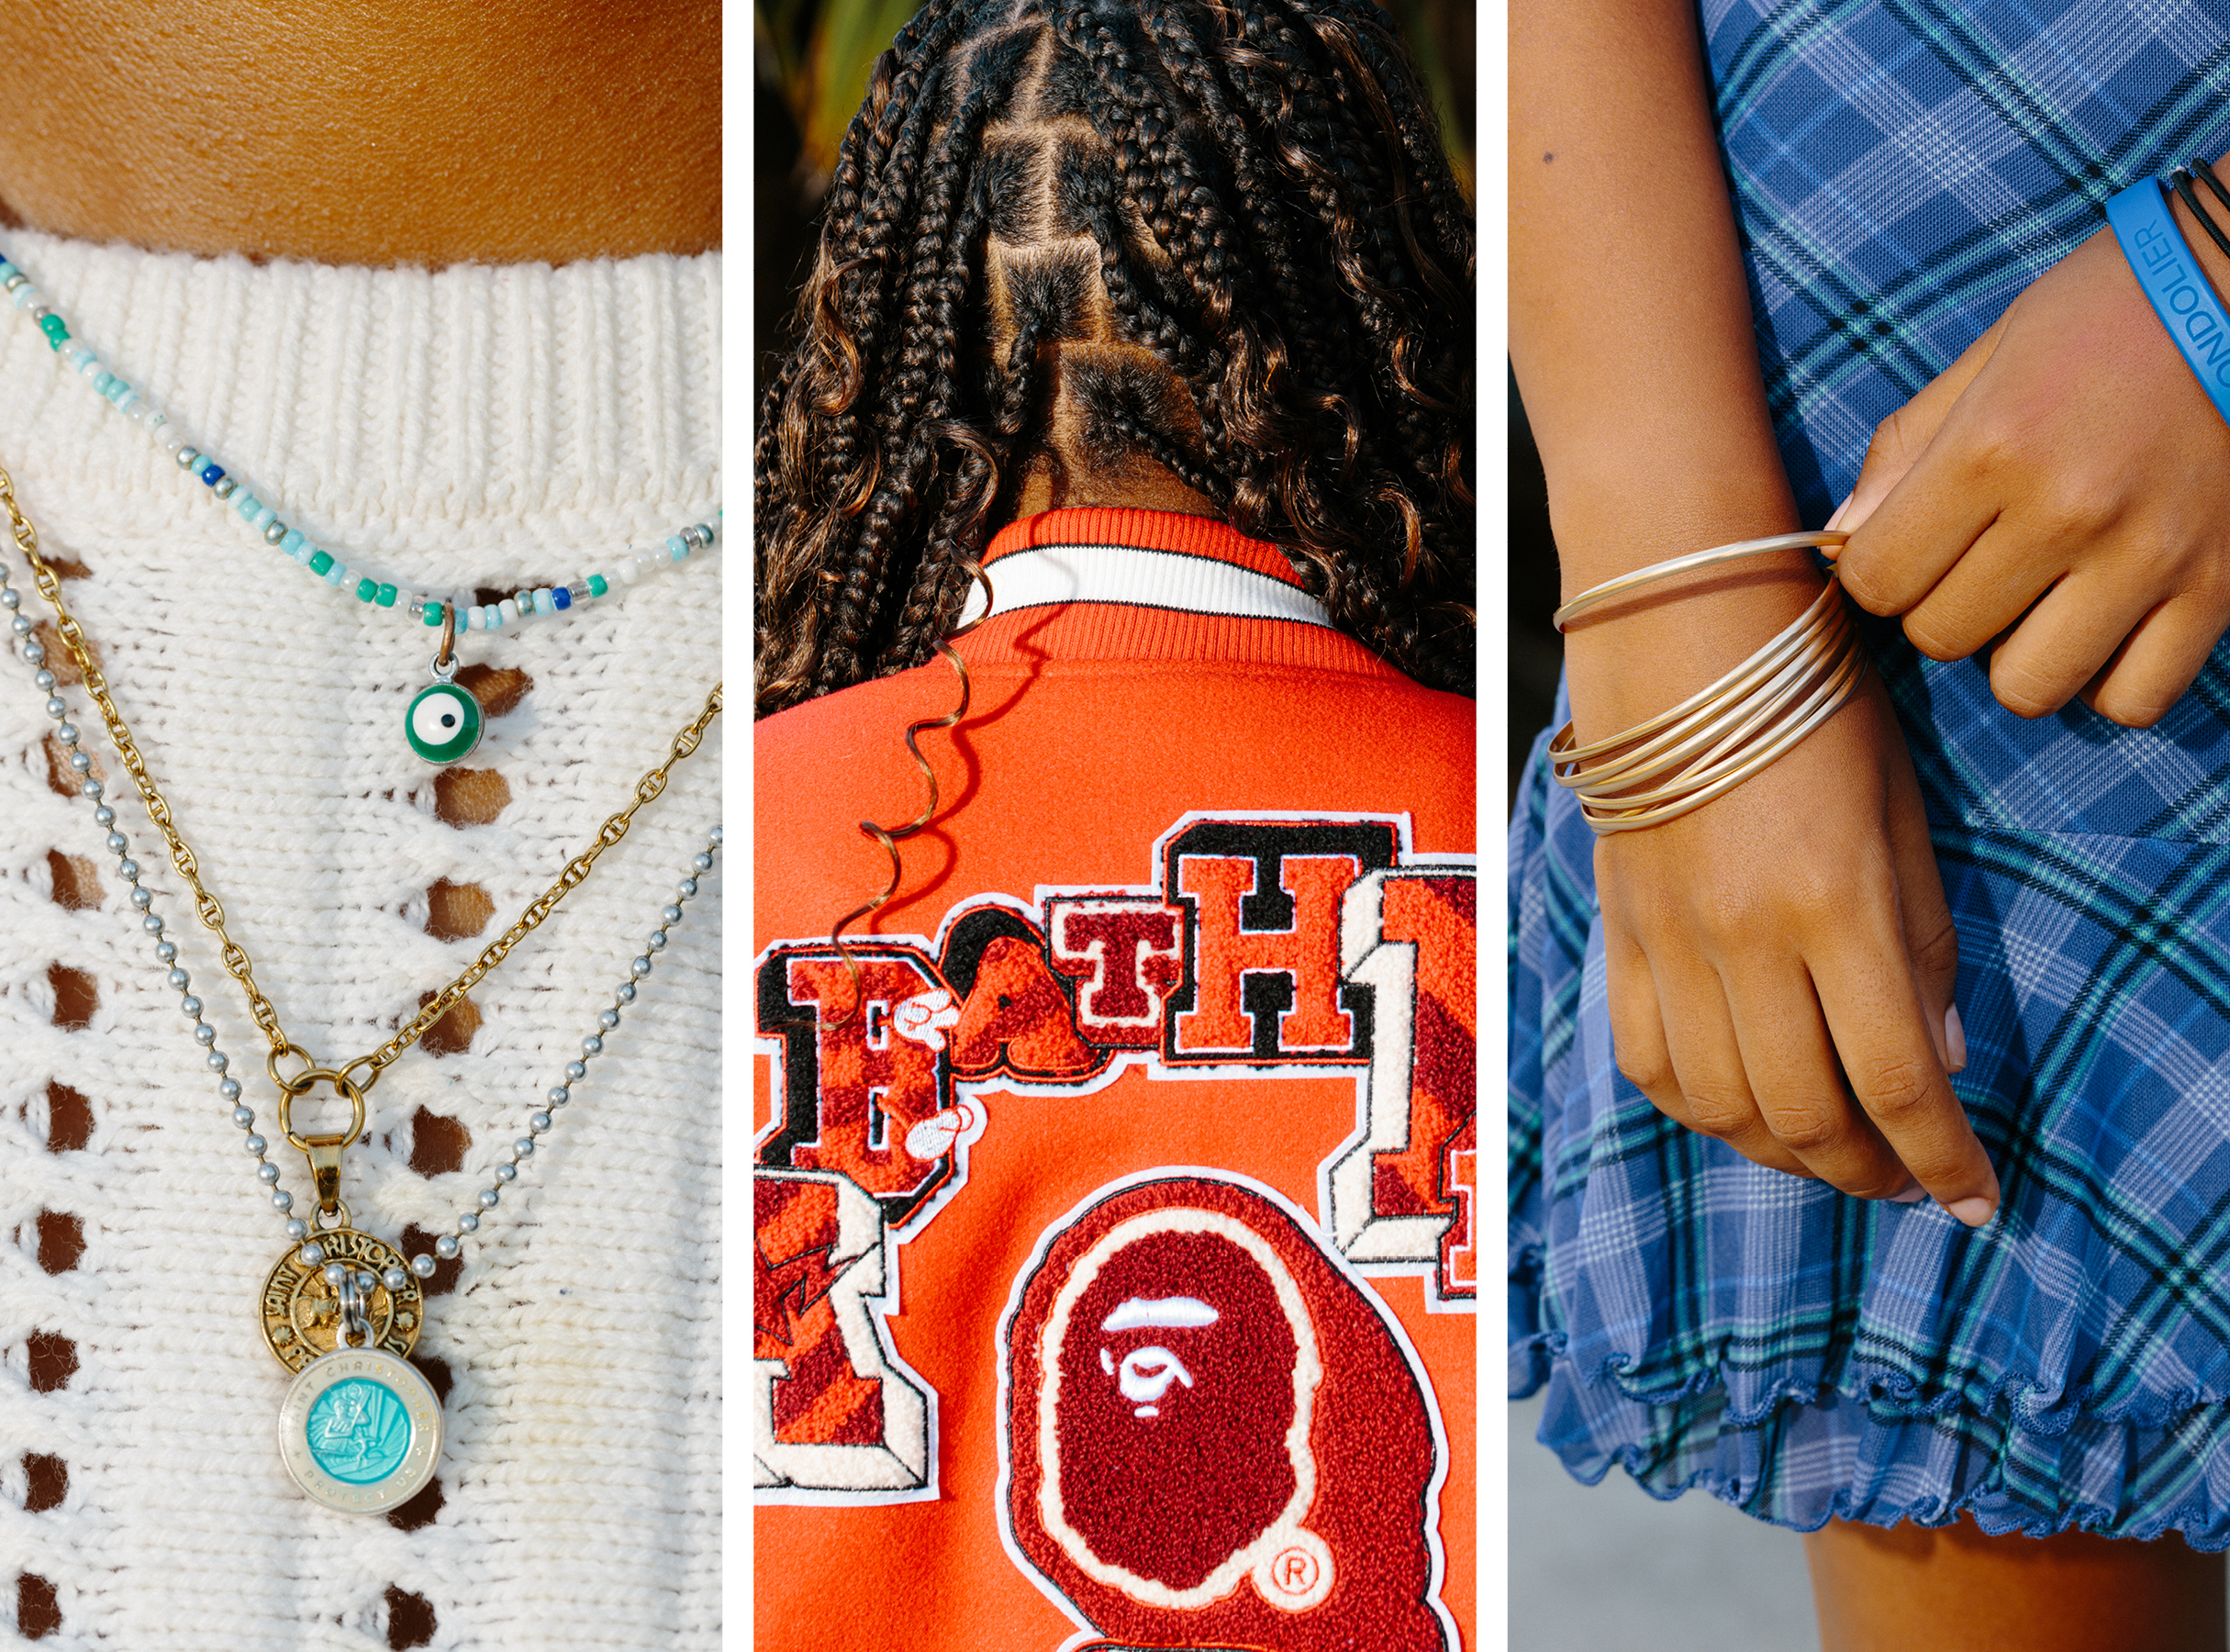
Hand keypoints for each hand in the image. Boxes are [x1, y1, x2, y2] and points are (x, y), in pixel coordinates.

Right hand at [1596, 672, 1998, 1222]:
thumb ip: (1922, 945)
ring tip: (1828, 1152)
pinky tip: (1738, 1107)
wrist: (1682, 643)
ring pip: (1721, 1106)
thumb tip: (1938, 1061)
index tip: (1978, 1202)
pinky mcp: (1620, 934)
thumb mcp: (1901, 817)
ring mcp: (1670, 944)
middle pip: (1804, 1115)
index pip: (1894, 1079)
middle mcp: (1745, 941)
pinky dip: (1698, 1108)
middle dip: (1867, 1173)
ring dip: (1784, 1154)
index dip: (1942, 1160)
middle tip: (1904, 1183)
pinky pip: (1646, 1060)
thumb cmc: (1815, 711)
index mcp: (1835, 907)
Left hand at [1834, 219, 2229, 727]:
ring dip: (2016, 654)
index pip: (1877, 579)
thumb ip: (1906, 450)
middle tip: (1978, 559)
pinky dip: (2107, 678)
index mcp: (1996, 446)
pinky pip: (2132, 699)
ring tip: (2041, 597)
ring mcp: (2151, 558)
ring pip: (2027, 687)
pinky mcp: (2220, 590)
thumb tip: (1837, 540)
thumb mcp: (1990, 355)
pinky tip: (2105, 624)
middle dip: (1939, 606)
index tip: (1900, 545)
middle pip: (1941, 636)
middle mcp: (2070, 511)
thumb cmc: (2111, 311)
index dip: (1874, 570)